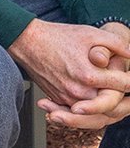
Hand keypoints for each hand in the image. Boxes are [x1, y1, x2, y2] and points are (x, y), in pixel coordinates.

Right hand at [10, 19, 129, 125]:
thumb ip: (117, 44)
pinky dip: (91, 111)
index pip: (124, 85)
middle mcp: (79, 91)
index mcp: (90, 75)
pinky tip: (96, 105)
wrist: (27, 42)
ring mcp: (68, 98)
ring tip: (121, 106)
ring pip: (97, 114)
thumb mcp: (91, 33)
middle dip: (126, 103)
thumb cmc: (58, 36)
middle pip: (113, 106)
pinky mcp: (59, 100)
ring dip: (109, 109)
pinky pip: (80, 113)